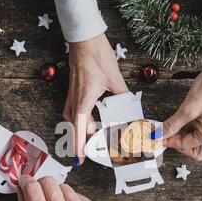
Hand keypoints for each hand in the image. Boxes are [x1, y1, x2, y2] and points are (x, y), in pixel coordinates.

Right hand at [63, 33, 127, 164]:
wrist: (84, 41)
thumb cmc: (96, 56)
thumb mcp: (114, 79)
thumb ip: (122, 96)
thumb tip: (130, 109)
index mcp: (84, 100)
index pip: (79, 128)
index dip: (79, 146)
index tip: (80, 159)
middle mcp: (75, 101)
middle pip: (76, 128)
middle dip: (84, 142)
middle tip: (94, 152)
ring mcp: (71, 97)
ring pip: (73, 121)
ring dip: (81, 131)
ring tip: (92, 140)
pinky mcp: (72, 92)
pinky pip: (72, 113)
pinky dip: (79, 121)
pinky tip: (88, 121)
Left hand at [161, 46, 201, 160]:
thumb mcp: (187, 109)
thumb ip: (173, 124)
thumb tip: (160, 134)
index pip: (185, 146)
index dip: (170, 142)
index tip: (158, 136)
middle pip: (197, 152)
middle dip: (181, 146)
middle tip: (168, 135)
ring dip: (189, 142)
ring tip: (177, 130)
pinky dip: (196, 134)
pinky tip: (187, 124)